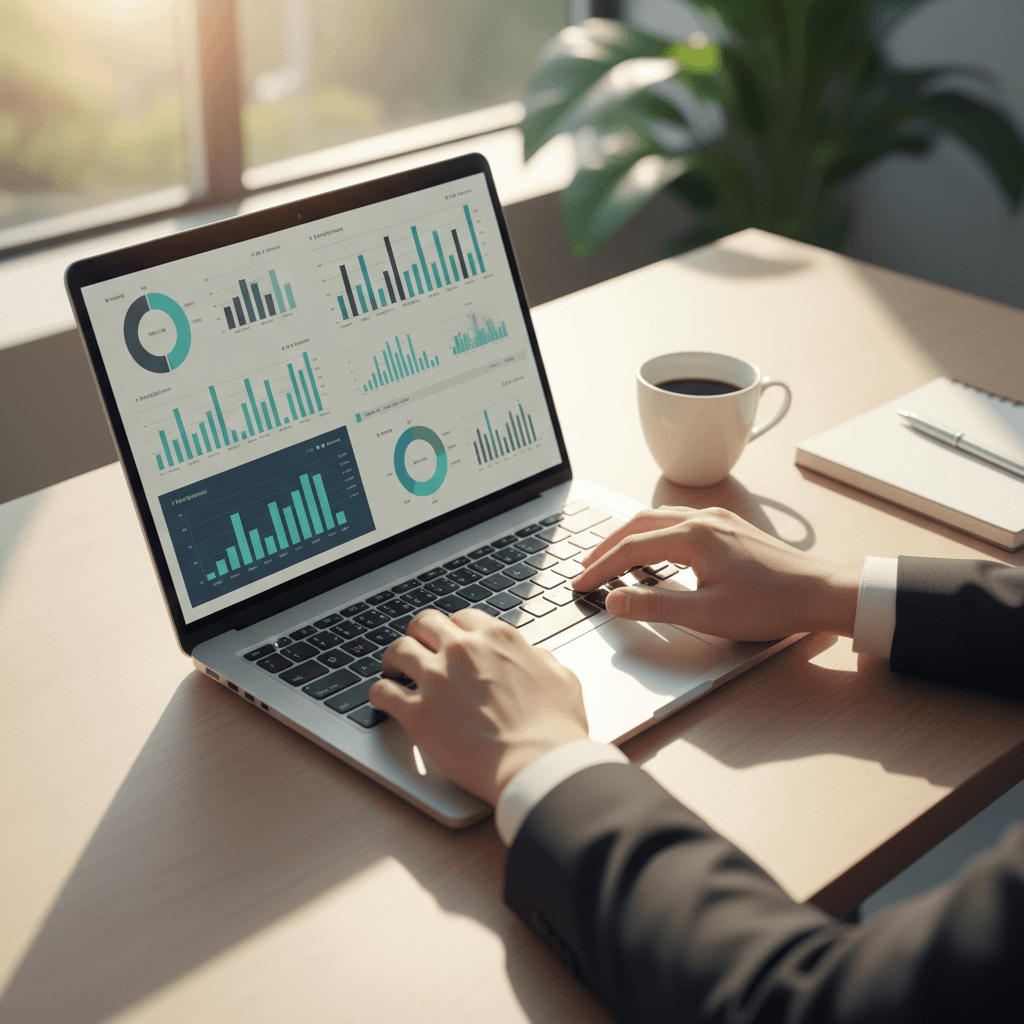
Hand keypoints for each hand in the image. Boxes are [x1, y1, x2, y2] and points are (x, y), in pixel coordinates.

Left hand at [369, 609, 587, 805]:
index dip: (455, 630)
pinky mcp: (418, 712)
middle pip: (425, 623)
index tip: (451, 641)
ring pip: (398, 650)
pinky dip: (379, 694)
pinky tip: (382, 699)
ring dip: (394, 659)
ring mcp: (436, 678)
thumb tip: (531, 656)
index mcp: (497, 638)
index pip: (464, 618)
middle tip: (418, 648)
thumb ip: (540, 659)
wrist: (537, 763)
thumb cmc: (555, 729)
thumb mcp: (562, 678)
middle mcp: (463, 650)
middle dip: (419, 634)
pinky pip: (383, 692)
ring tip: (394, 670)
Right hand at [572, 506, 860, 640]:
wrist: (821, 591)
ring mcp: (716, 519)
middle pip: (637, 523)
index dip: (600, 569)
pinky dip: (652, 533)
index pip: (630, 549)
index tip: (580, 586)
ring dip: (628, 536)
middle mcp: (702, 519)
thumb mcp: (707, 614)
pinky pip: (677, 520)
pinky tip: (653, 550)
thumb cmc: (771, 605)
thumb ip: (655, 606)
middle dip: (606, 546)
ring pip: (657, 517)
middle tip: (585, 567)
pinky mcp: (728, 526)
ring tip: (610, 557)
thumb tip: (614, 600)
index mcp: (693, 538)